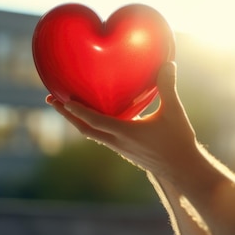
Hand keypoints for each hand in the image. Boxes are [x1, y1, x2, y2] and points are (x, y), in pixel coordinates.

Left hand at [46, 61, 200, 178]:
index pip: (94, 121)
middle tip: (51, 100)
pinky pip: (102, 137)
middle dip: (67, 115)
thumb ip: (168, 87)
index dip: (76, 110)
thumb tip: (167, 63)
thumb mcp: (174, 112)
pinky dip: (92, 126)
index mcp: (126, 133)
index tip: (61, 100)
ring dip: (77, 121)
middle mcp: (118, 142)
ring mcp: (120, 148)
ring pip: (92, 134)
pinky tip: (97, 117)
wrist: (183, 171)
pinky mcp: (126, 151)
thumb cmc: (179, 142)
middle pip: (84, 129)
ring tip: (68, 107)